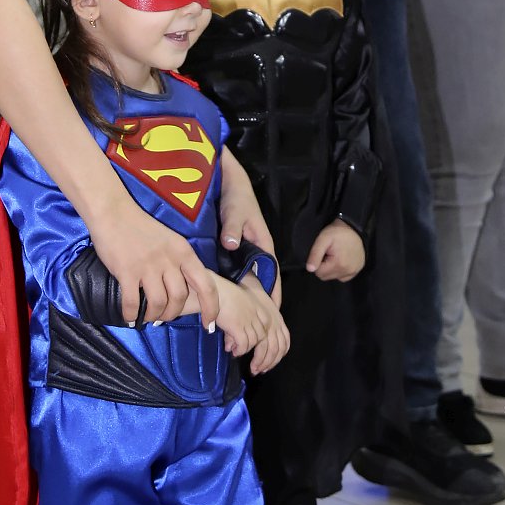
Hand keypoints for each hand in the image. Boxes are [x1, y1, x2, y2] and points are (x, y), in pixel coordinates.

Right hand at [91, 198, 219, 325]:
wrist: (113, 211)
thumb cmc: (140, 227)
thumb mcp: (170, 241)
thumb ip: (178, 262)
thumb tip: (181, 291)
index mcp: (184, 252)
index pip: (206, 285)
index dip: (210, 308)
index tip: (208, 324)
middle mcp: (169, 260)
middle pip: (179, 298)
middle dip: (172, 313)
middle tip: (163, 317)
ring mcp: (148, 266)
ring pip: (158, 303)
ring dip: (154, 316)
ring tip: (148, 317)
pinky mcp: (127, 271)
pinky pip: (132, 303)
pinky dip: (131, 315)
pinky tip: (129, 317)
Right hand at [216, 275, 289, 370]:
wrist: (215, 291)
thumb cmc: (228, 299)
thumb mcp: (246, 309)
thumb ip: (249, 325)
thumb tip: (239, 345)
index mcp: (267, 314)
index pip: (278, 340)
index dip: (274, 356)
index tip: (266, 365)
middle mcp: (262, 319)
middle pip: (269, 346)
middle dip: (264, 361)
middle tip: (256, 370)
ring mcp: (251, 323)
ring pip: (256, 347)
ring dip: (249, 356)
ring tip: (239, 355)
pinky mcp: (240, 327)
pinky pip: (244, 346)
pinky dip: (240, 351)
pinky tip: (233, 351)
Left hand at [220, 148, 281, 307]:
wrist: (230, 182)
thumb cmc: (236, 197)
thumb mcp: (234, 211)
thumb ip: (232, 228)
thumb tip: (230, 245)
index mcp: (264, 244)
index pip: (273, 274)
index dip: (274, 293)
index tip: (274, 313)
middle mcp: (259, 248)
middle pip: (265, 278)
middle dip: (264, 299)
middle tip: (260, 322)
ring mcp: (249, 247)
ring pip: (253, 274)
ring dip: (252, 292)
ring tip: (247, 314)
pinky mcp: (238, 244)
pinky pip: (242, 267)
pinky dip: (240, 280)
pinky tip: (232, 293)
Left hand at [306, 220, 365, 281]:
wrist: (353, 227)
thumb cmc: (337, 232)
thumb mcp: (323, 239)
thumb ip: (315, 254)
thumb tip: (310, 269)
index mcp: (338, 264)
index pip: (319, 273)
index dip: (317, 262)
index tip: (323, 253)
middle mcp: (348, 271)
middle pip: (326, 276)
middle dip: (324, 266)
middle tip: (328, 253)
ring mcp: (354, 271)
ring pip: (334, 277)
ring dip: (332, 269)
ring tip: (335, 255)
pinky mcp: (357, 270)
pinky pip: (343, 277)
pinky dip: (340, 270)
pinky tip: (341, 260)